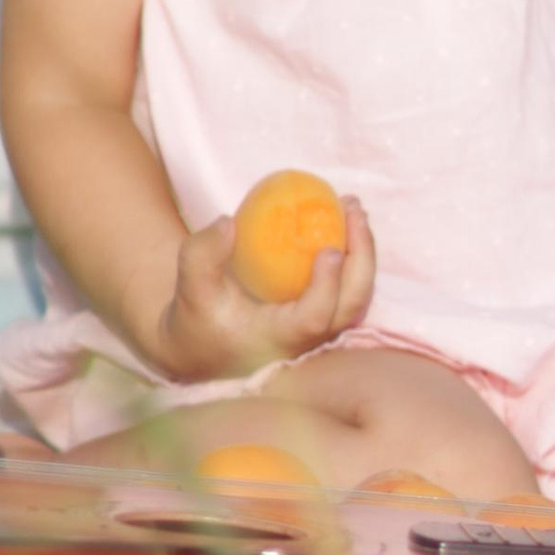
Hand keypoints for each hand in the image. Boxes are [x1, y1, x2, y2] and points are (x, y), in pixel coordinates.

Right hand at [150, 198, 375, 383]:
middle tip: (353, 209)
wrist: (205, 346)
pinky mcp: (322, 315)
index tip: (329, 249)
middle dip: (362, 256)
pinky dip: (353, 255)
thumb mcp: (191, 287)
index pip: (313, 318)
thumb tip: (230, 222)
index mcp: (279, 339)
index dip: (327, 286)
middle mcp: (308, 339)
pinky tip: (344, 221)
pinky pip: (348, 286)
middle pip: (351, 305)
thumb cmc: (198, 319)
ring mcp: (319, 329)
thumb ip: (201, 254)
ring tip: (353, 208)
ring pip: (357, 296)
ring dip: (363, 252)